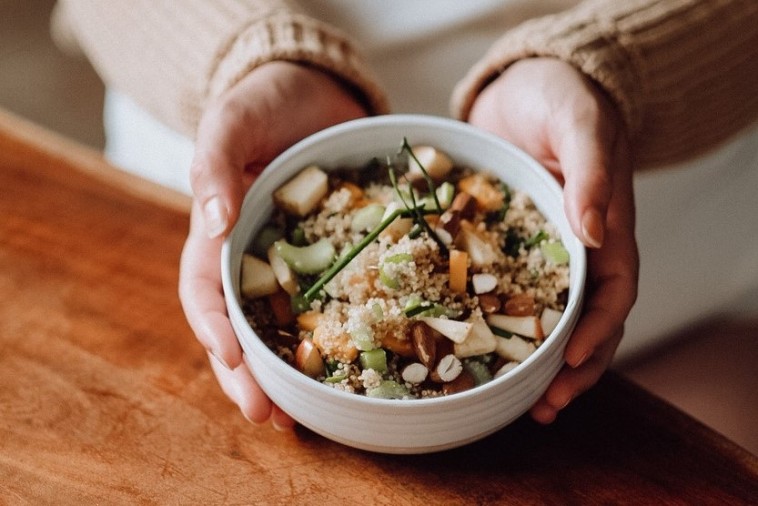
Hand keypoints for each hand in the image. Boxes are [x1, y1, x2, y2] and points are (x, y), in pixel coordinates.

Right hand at [178, 62, 367, 428]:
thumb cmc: (263, 100)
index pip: (204, 290)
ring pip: (279, 328)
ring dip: (285, 375)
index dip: (214, 329)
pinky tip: (352, 369)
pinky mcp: (331, 257)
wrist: (312, 89)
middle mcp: (251, 256)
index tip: (233, 361)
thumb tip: (213, 223)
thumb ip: (215, 166)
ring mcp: (291, 261)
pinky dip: (334, 339)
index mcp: (216, 231)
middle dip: (247, 375)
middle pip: (238, 327)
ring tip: (303, 417)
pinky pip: (331, 302)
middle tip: (268, 417)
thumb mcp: (231, 121)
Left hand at [468, 58, 638, 422]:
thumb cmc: (562, 98)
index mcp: (606, 228)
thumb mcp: (580, 125)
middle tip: (542, 406)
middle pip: (585, 321)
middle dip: (571, 368)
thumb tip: (592, 231)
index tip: (571, 363)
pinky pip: (503, 290)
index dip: (597, 334)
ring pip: (547, 317)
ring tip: (515, 399)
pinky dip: (494, 323)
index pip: (614, 294)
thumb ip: (591, 172)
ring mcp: (540, 251)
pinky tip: (469, 347)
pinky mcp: (504, 244)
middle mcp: (576, 249)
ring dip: (536, 360)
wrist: (525, 85)